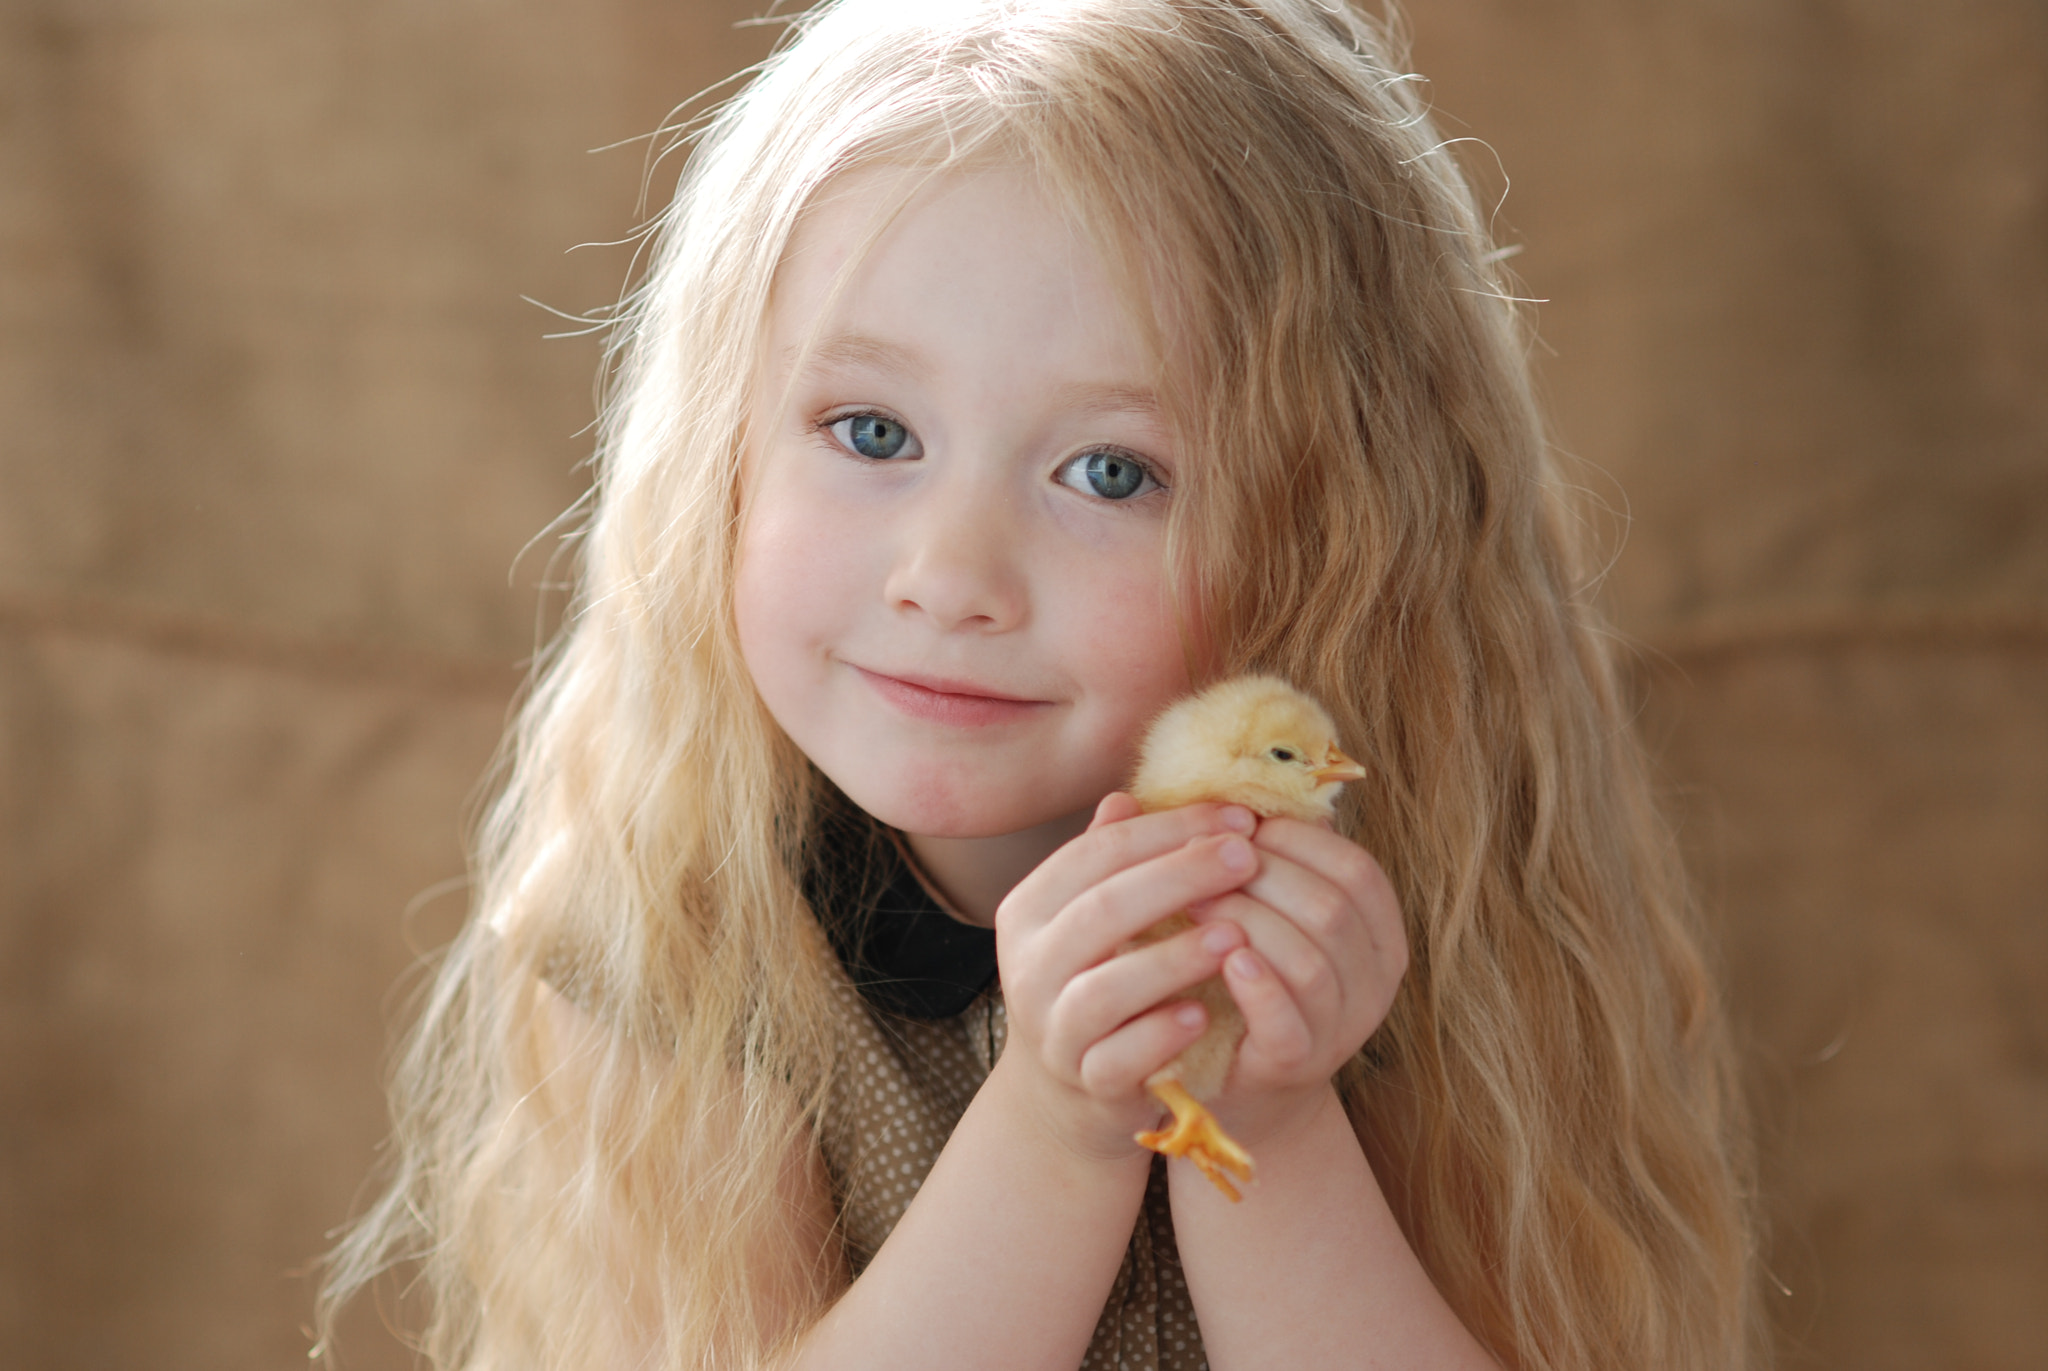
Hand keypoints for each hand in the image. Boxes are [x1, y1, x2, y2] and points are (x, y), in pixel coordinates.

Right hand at [990, 794, 1257, 1162]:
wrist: (1066, 1091)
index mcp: (1030, 910)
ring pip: (1105, 988)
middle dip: (1179, 876)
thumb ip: (1111, 860)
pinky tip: (1203, 1013)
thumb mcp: (1092, 917)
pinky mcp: (1083, 1081)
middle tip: (1247, 856)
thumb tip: (1131, 794)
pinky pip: (1118, 1057)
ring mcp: (1053, 1028)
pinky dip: (1160, 1034)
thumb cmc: (1094, 980)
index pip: (1097, 853)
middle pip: (1102, 909)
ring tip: (1233, 935)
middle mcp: (1029, 966)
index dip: (1168, 830)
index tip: (1236, 817)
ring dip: (1172, 958)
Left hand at [1186, 816, 1407, 1147]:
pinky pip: (1289, 1019)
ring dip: (1246, 922)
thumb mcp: (1254, 905)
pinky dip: (1257, 984)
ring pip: (1310, 959)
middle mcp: (1376, 978)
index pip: (1355, 868)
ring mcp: (1344, 1026)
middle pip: (1331, 907)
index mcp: (1378, 928)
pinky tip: (1222, 958)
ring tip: (1193, 904)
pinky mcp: (1300, 1063)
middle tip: (1195, 861)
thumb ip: (1240, 852)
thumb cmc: (1238, 967)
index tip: (1233, 827)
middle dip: (1260, 876)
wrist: (1228, 1070)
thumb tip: (1177, 787)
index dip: (1294, 840)